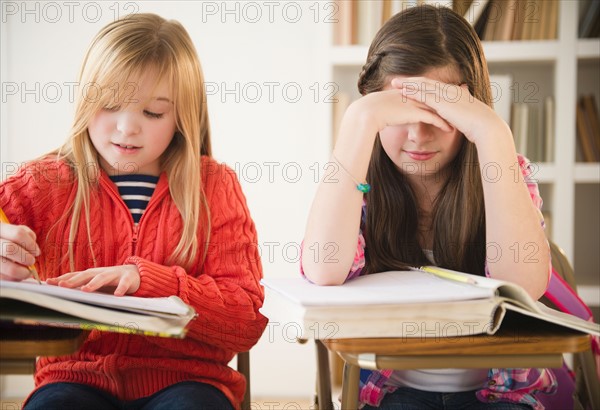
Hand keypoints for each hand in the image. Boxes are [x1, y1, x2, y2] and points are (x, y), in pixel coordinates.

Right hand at [0, 223, 39, 280]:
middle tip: (31, 262)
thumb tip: (35, 250)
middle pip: (10, 249)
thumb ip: (26, 235)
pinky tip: (16, 276)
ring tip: (26, 272)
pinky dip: (14, 279)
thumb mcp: (14, 231)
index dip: (31, 245)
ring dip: (22, 272)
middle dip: (26, 258)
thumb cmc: (7, 240)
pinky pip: (4, 278)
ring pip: (9, 268)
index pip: (18, 234)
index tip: (36, 252)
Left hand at [46, 265, 140, 295]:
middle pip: (85, 275)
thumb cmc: (112, 280)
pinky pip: (124, 283)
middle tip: (62, 285)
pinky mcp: (128, 278)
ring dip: (94, 284)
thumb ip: (83, 286)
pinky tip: (117, 295)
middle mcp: (101, 272)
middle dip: (73, 280)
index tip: (48, 282)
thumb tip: (62, 293)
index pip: (75, 275)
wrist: (135, 273)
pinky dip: (121, 288)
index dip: (63, 278)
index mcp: (92, 274)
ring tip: (85, 290)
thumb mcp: (96, 282)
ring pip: (103, 278)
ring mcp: (114, 274)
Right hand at [348, 87, 453, 135]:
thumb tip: (393, 114)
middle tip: (461, 110)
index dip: (439, 99)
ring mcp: (416, 103)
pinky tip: (450, 130)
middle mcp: (415, 95)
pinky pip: (433, 118)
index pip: (428, 94)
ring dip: (449, 115)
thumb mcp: (387, 108)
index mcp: (409, 92)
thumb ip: (394, 109)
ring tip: (459, 122)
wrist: (369, 111)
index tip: (449, 104)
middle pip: (438, 98)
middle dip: (450, 104)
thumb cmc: (374, 111)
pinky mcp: (415, 112)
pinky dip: (442, 124)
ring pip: (438, 108)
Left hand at [391, 77, 509, 144]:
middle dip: (410, 81)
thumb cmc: (479, 126)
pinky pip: (424, 95)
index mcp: (456, 92)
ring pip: (423, 86)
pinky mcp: (443, 103)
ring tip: (394, 84)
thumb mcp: (466, 117)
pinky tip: (403, 93)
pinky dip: (413, 93)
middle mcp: (450, 91)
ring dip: (408, 84)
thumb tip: (454, 119)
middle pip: (426, 82)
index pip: (434, 86)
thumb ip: (458, 115)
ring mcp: (447, 95)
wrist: (486, 127)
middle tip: (396, 80)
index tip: (409, 84)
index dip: (420, 84)